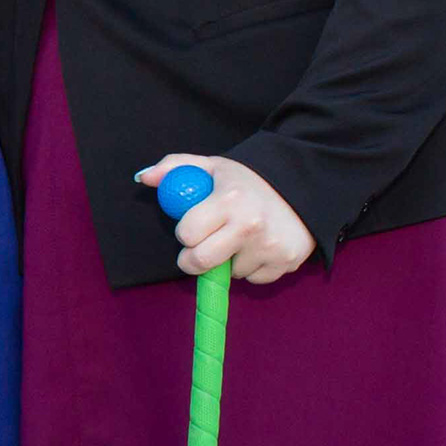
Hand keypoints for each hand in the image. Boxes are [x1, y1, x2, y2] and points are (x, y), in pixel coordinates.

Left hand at [140, 153, 314, 284]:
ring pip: (230, 272)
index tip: (191, 228)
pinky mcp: (286, 261)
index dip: (185, 233)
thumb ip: (175, 168)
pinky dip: (253, 267)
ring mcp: (270, 246)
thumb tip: (143, 177)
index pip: (186, 234)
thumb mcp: (212, 167)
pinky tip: (260, 246)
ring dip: (229, 261)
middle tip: (199, 249)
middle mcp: (250, 225)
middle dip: (193, 260)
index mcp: (228, 200)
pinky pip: (255, 278)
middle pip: (201, 262)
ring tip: (242, 237)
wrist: (303, 183)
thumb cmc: (249, 179)